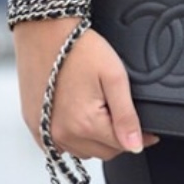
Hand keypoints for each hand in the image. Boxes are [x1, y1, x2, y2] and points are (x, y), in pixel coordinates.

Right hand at [13, 18, 158, 159]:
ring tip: (98, 109)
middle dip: (117, 138)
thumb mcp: (114, 78)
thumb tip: (136, 146)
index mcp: (85, 124)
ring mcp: (44, 132)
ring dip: (95, 139)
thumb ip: (126, 116)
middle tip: (119, 111)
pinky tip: (78, 116)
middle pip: (103, 152)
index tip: (150, 131)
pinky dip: (73, 138)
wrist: (44, 32)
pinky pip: (60, 145)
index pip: (121, 146)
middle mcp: (61, 135)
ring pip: (82, 151)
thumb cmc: (81, 49)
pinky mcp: (33, 125)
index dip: (140, 138)